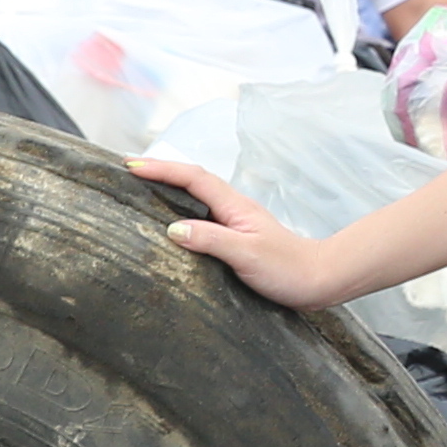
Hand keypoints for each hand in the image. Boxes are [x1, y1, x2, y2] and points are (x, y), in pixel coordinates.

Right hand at [136, 155, 352, 309]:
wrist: (318, 280)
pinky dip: (181, 211)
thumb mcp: (247, 255)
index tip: (131, 165)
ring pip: (196, 197)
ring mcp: (235, 222)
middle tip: (128, 169)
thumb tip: (172, 229)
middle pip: (191, 180)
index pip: (192, 178)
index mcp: (234, 206)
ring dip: (169, 187)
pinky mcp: (236, 238)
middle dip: (160, 171)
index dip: (161, 169)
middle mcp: (233, 209)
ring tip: (140, 188)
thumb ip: (211, 240)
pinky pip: (202, 216)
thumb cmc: (287, 269)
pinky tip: (171, 223)